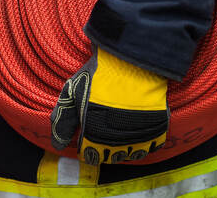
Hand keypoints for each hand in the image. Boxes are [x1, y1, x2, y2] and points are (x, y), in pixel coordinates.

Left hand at [50, 47, 168, 164]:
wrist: (129, 60)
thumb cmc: (97, 74)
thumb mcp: (71, 93)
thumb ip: (62, 121)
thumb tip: (57, 146)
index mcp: (94, 135)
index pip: (90, 156)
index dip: (87, 147)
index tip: (88, 137)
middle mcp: (117, 141)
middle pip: (110, 156)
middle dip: (105, 147)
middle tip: (105, 129)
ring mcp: (140, 135)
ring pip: (131, 154)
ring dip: (125, 146)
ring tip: (120, 129)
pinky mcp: (158, 128)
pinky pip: (152, 146)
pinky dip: (145, 142)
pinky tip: (137, 129)